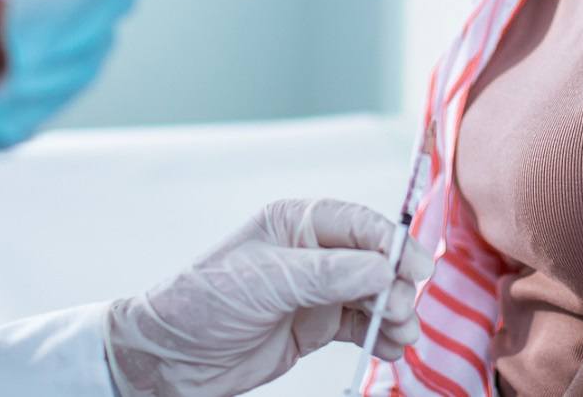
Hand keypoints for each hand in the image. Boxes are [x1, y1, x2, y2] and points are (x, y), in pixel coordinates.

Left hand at [104, 198, 433, 396]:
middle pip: (374, 260)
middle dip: (396, 283)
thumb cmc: (200, 302)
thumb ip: (326, 274)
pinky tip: (392, 347)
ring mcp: (316, 291)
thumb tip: (383, 268)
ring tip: (402, 335)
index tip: (414, 269)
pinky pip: (361, 326)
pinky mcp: (316, 326)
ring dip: (394, 313)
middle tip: (402, 309)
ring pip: (374, 295)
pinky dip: (381, 336)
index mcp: (294, 223)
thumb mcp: (264, 281)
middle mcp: (311, 253)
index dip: (391, 243)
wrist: (167, 358)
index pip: (357, 223)